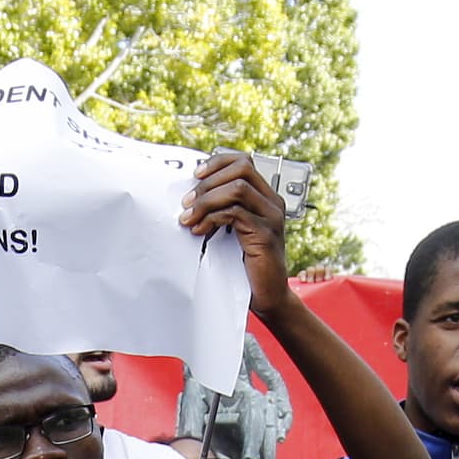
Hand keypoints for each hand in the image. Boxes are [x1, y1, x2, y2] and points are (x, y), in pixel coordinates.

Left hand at [182, 150, 290, 295]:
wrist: (267, 296)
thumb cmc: (246, 264)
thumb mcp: (233, 230)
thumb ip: (222, 210)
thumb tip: (191, 195)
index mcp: (265, 197)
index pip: (243, 162)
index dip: (217, 162)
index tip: (195, 175)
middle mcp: (272, 202)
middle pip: (241, 169)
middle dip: (208, 183)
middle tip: (186, 202)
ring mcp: (272, 218)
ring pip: (237, 189)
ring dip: (206, 201)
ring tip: (189, 218)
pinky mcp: (265, 235)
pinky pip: (236, 214)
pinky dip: (213, 218)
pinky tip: (200, 230)